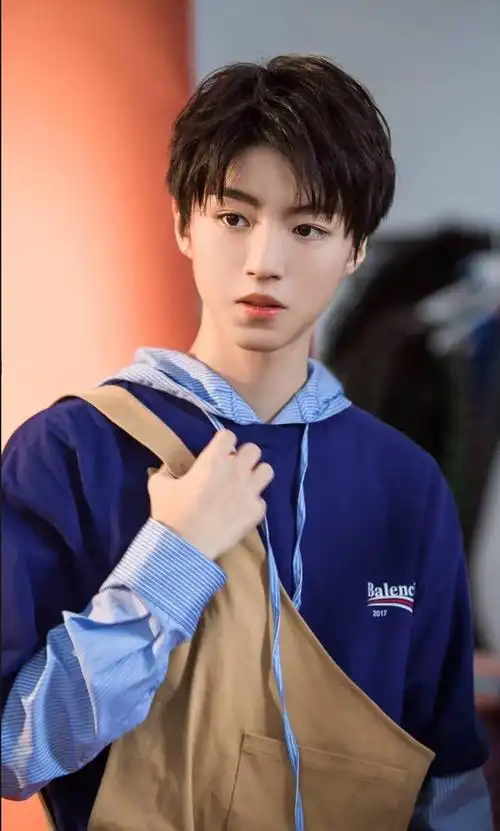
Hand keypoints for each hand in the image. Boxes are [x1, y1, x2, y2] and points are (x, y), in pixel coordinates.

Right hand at [148, 430, 273, 559]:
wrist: (184, 547)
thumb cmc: (170, 513)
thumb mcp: (158, 486)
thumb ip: (165, 471)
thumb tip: (168, 468)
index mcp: (213, 459)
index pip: (229, 435)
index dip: (223, 443)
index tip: (218, 453)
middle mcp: (236, 470)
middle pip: (254, 449)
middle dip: (244, 457)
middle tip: (234, 469)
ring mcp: (250, 491)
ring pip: (267, 470)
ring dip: (256, 475)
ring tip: (245, 485)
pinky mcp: (257, 512)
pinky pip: (262, 501)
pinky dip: (253, 504)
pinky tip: (241, 511)